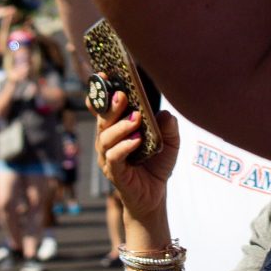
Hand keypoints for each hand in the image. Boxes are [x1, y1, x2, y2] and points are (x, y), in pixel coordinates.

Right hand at [95, 90, 177, 223]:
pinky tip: (136, 141)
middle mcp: (108, 141)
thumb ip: (168, 126)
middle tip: (123, 96)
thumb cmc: (157, 164)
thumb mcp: (170, 142)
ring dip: (120, 127)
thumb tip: (165, 113)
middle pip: (103, 120)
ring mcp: (108, 157)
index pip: (103, 108)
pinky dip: (124, 147)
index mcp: (117, 128)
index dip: (101, 93)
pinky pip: (114, 157)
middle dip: (111, 106)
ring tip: (136, 120)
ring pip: (106, 138)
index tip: (105, 76)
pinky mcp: (115, 173)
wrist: (154, 195)